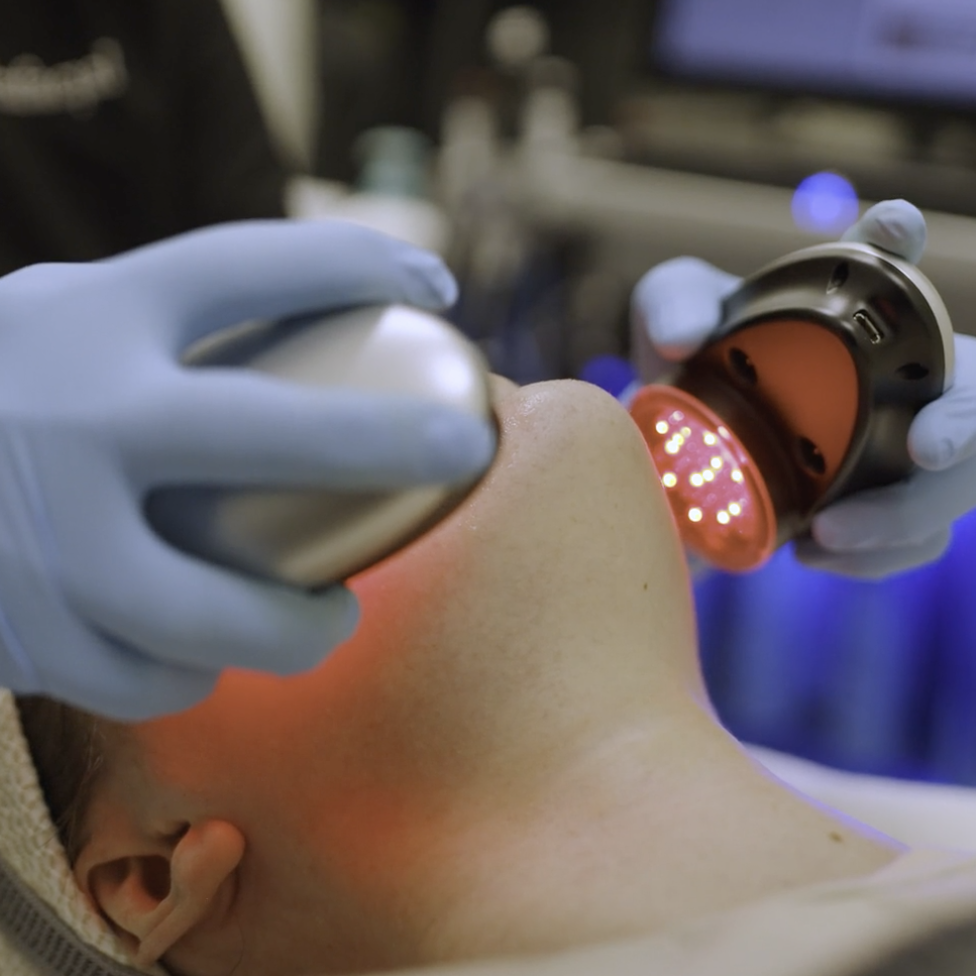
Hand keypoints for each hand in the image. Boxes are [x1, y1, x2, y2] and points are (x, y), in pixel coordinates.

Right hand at [0, 220, 494, 718]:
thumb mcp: (65, 323)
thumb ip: (166, 331)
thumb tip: (319, 336)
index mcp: (92, 322)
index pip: (250, 267)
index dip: (358, 265)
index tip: (435, 286)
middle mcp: (75, 423)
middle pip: (271, 434)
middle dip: (389, 444)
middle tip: (461, 452)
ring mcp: (43, 539)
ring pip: (211, 614)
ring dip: (294, 628)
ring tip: (329, 620)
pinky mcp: (19, 631)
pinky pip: (143, 675)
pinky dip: (191, 670)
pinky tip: (207, 650)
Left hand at [632, 199, 975, 578]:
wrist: (671, 464)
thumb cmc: (686, 374)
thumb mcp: (667, 321)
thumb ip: (671, 306)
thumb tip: (685, 338)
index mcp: (841, 309)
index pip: (883, 260)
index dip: (895, 239)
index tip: (892, 227)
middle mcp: (889, 371)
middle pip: (969, 388)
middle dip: (969, 418)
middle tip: (927, 447)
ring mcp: (896, 445)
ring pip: (955, 483)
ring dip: (906, 513)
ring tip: (826, 533)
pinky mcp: (882, 508)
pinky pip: (914, 539)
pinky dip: (874, 553)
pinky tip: (813, 553)